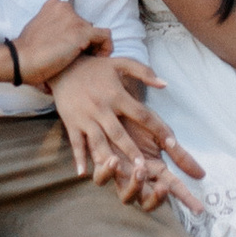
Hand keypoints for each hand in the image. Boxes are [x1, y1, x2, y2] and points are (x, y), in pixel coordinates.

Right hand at [13, 0, 109, 88]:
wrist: (21, 60)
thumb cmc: (25, 53)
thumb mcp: (37, 31)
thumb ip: (51, 29)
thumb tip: (58, 42)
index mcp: (53, 6)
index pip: (74, 18)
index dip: (75, 34)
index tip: (72, 50)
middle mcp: (65, 7)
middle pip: (84, 25)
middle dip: (84, 41)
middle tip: (79, 58)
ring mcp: (74, 19)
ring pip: (95, 32)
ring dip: (93, 47)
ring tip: (86, 62)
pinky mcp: (82, 32)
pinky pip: (105, 37)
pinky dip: (106, 48)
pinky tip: (98, 60)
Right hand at [53, 51, 206, 209]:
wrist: (63, 66)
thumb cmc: (96, 67)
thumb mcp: (121, 63)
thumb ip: (144, 72)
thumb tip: (165, 84)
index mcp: (117, 95)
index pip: (142, 114)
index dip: (158, 128)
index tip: (172, 144)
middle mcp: (102, 108)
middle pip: (119, 133)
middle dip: (130, 150)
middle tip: (143, 169)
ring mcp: (85, 117)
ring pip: (98, 141)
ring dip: (107, 157)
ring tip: (118, 172)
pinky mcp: (71, 123)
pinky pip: (76, 143)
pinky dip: (79, 158)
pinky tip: (83, 173)